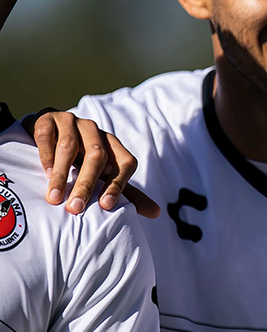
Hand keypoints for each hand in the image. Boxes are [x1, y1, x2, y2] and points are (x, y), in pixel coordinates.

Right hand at [25, 110, 159, 217]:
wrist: (46, 133)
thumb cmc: (79, 159)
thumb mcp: (102, 174)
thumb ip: (126, 192)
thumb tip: (156, 213)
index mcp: (112, 144)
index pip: (125, 162)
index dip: (118, 184)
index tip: (106, 206)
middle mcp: (95, 130)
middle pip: (98, 155)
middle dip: (87, 183)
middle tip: (75, 208)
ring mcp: (71, 122)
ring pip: (70, 146)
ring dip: (62, 174)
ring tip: (55, 198)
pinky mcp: (47, 118)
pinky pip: (47, 136)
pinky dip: (46, 155)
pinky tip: (44, 173)